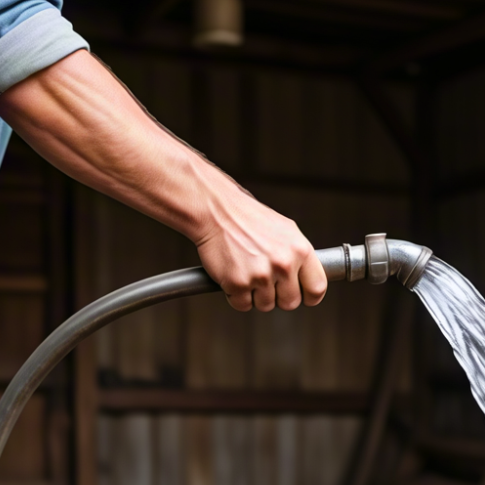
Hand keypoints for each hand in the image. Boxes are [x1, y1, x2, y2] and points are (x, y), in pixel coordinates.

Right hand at [0, 51, 326, 312]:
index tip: (294, 289)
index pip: (320, 279)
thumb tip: (278, 250)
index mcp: (287, 229)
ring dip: (243, 295)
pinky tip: (212, 266)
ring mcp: (263, 259)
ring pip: (268, 306)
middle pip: (296, 301)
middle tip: (244, 272)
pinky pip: (243, 305)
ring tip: (222, 263)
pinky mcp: (239, 269)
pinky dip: (225, 295)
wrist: (165, 178)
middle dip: (271, 297)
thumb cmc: (195, 192)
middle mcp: (283, 244)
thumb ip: (266, 233)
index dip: (307, 290)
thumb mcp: (241, 208)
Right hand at [193, 180, 325, 311]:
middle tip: (267, 281)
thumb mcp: (286, 231)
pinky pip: (242, 305)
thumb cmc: (248, 219)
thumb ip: (299, 256)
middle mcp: (283, 264)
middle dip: (279, 297)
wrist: (216, 211)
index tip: (304, 297)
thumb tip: (308, 277)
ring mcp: (261, 276)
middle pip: (290, 302)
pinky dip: (236, 295)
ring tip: (248, 271)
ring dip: (256, 295)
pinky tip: (235, 274)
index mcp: (300, 250)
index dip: (310, 297)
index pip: (316, 288)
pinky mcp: (238, 284)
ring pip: (266, 306)